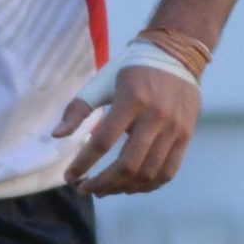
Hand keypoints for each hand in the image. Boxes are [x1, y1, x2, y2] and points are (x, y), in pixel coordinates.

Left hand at [53, 64, 198, 196]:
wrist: (177, 53)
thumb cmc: (131, 70)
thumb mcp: (101, 83)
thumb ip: (78, 109)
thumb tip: (56, 135)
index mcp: (132, 100)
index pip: (103, 142)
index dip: (83, 164)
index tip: (68, 177)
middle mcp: (156, 116)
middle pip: (127, 165)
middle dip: (101, 184)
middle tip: (84, 189)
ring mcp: (175, 128)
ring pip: (148, 173)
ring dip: (121, 188)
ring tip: (103, 190)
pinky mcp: (186, 135)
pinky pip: (168, 171)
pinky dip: (147, 186)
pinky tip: (129, 187)